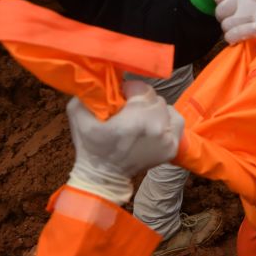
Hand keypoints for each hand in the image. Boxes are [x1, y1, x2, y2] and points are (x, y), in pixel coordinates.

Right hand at [66, 82, 183, 205]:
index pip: (142, 89)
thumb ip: (88, 93)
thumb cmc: (90, 146)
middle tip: (128, 108)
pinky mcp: (172, 148)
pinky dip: (166, 120)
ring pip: (166, 108)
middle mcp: (156, 128)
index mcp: (135, 119)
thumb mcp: (79, 115)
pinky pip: (176, 122)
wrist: (104, 176)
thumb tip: (97, 78)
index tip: (121, 95)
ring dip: (154, 110)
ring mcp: (167, 139)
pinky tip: (153, 124)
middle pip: (154, 98)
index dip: (130, 89)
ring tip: (140, 117)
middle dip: (140, 100)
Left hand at [214, 0, 255, 43]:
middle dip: (224, 17)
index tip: (227, 6)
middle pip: (220, 11)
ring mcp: (252, 14)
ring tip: (235, 28)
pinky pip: (234, 35)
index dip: (221, 2)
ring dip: (229, 28)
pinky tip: (235, 37)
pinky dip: (232, 38)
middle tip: (230, 18)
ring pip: (226, 25)